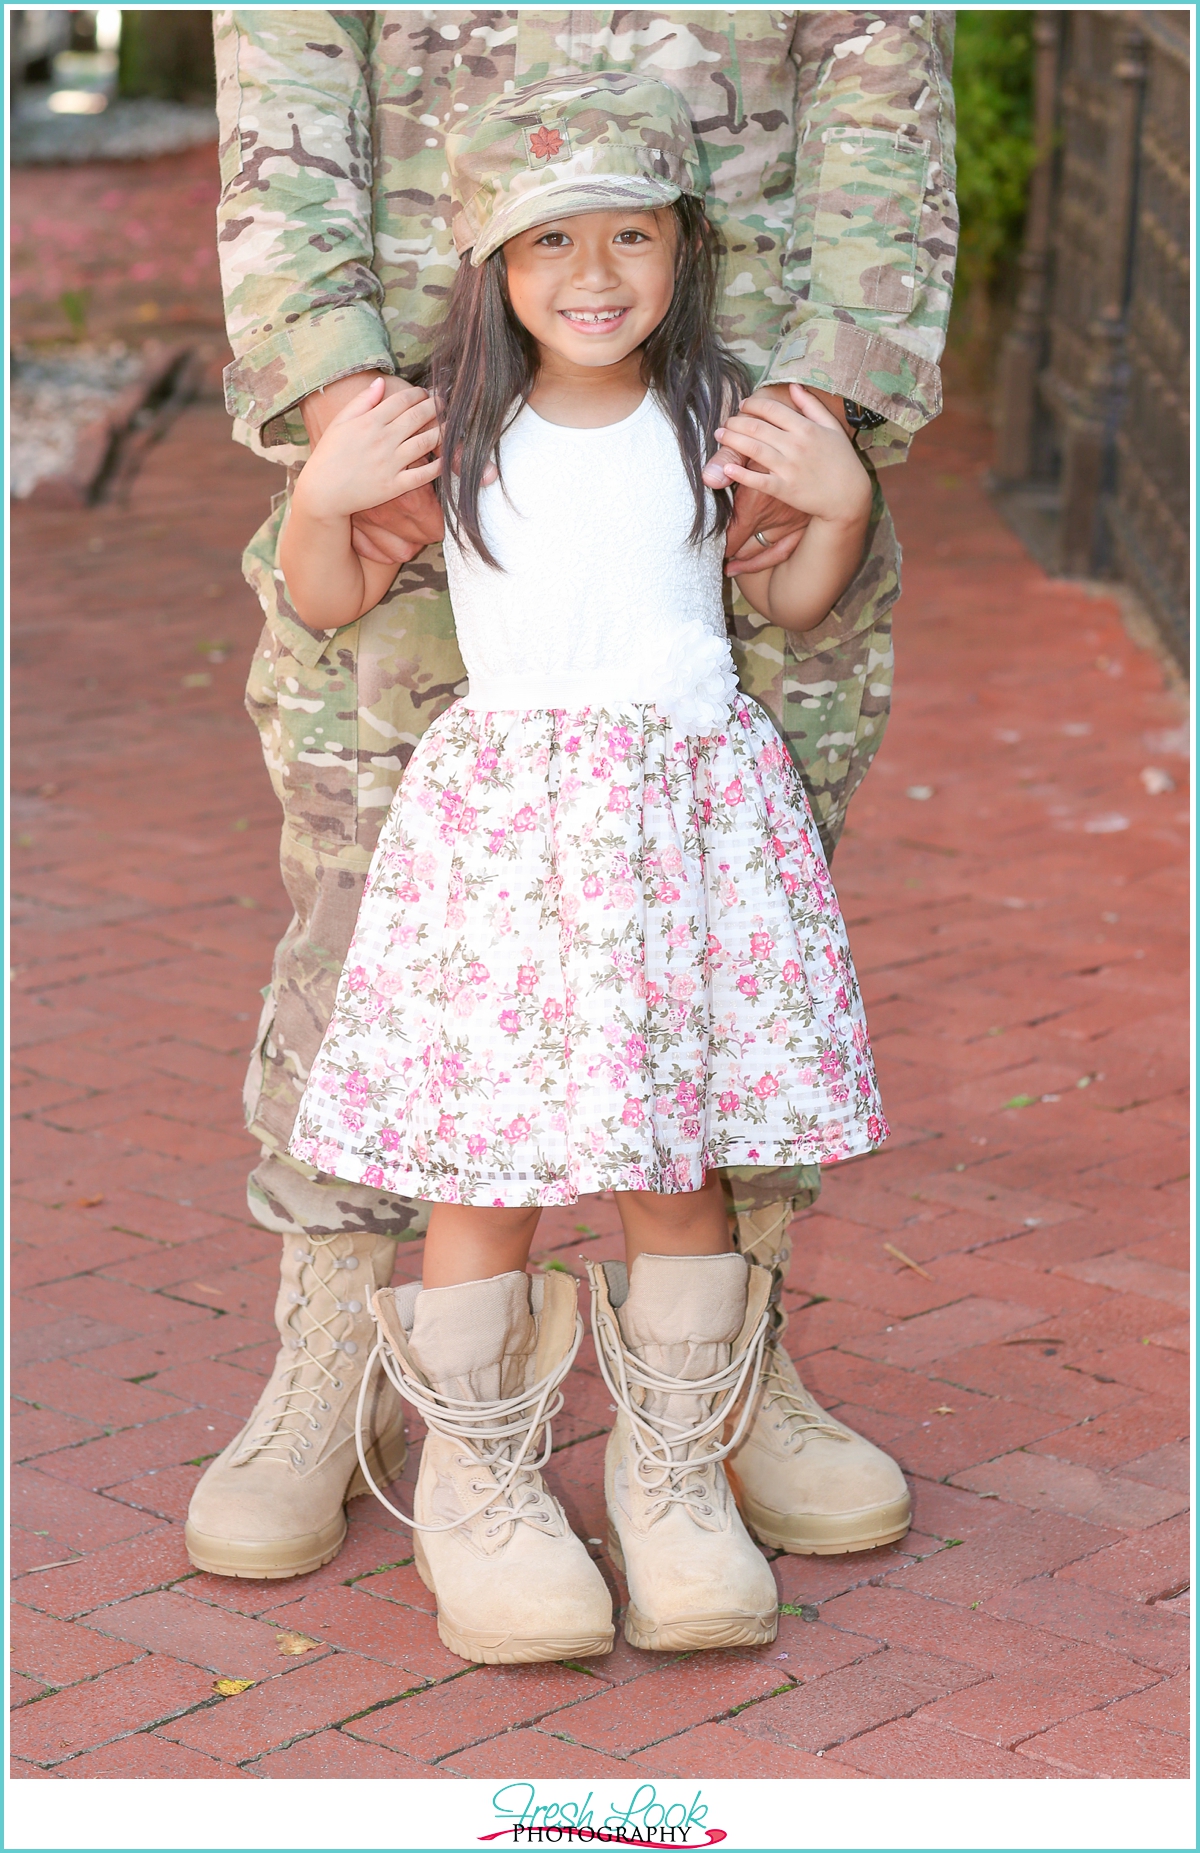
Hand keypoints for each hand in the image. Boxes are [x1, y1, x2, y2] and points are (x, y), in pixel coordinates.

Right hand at [294, 375, 441, 528]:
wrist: (323, 492)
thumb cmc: (329, 456)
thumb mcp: (339, 422)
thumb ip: (361, 401)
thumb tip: (381, 382)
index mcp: (369, 422)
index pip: (401, 401)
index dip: (417, 394)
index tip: (425, 392)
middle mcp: (382, 440)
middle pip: (417, 417)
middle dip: (434, 406)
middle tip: (444, 402)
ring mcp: (390, 464)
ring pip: (424, 443)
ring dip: (441, 431)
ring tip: (452, 424)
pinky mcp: (394, 486)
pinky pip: (422, 475)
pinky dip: (437, 466)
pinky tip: (446, 458)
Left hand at [715, 385, 870, 567]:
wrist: (848, 497)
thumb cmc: (842, 460)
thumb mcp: (832, 428)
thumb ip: (812, 406)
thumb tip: (794, 386)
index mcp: (806, 428)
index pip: (772, 409)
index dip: (753, 405)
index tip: (742, 405)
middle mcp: (796, 445)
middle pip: (757, 427)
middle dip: (736, 422)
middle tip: (725, 422)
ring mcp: (789, 468)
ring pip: (753, 449)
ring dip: (732, 440)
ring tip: (720, 436)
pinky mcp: (784, 489)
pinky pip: (757, 480)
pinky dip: (741, 474)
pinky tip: (727, 467)